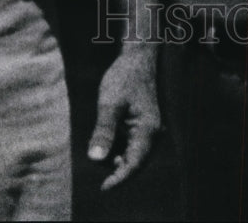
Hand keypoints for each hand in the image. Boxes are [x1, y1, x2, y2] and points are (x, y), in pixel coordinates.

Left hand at [88, 46, 160, 189]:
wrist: (136, 58)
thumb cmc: (124, 78)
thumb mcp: (109, 104)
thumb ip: (103, 132)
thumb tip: (95, 160)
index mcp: (148, 131)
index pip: (134, 165)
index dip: (118, 180)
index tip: (102, 188)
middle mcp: (152, 135)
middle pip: (133, 164)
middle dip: (113, 165)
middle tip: (95, 151)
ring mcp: (148, 131)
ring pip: (130, 155)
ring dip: (113, 154)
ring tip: (101, 134)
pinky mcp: (142, 128)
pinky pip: (129, 145)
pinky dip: (116, 145)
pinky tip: (107, 131)